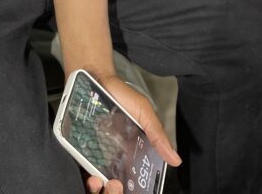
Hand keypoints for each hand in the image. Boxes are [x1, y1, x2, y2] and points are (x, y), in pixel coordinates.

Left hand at [84, 74, 180, 193]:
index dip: (142, 179)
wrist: (94, 79)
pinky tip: (92, 176)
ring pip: (104, 172)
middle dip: (121, 182)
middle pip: (121, 172)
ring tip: (105, 183)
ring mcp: (101, 148)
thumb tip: (176, 160)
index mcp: (136, 144)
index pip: (141, 167)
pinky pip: (88, 164)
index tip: (143, 187)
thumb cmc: (122, 94)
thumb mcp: (143, 113)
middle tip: (120, 187)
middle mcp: (119, 149)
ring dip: (104, 179)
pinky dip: (90, 172)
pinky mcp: (85, 146)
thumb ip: (158, 134)